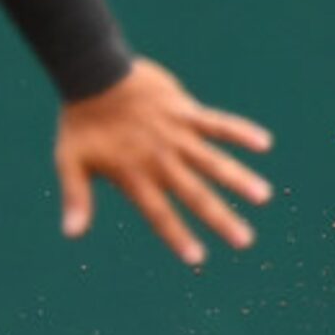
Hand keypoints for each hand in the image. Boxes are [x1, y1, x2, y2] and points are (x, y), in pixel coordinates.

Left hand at [54, 59, 272, 265]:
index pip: (159, 213)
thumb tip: (70, 235)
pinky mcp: (184, 111)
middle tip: (244, 241)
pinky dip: (240, 131)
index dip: (178, 236)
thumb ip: (76, 198)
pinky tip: (265, 142)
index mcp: (133, 175)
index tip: (197, 259)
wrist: (91, 75)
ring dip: (238, 178)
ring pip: (213, 160)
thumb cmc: (79, 123)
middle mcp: (159, 159)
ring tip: (263, 196)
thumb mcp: (70, 163)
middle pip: (194, 194)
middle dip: (220, 218)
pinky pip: (217, 123)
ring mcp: (175, 134)